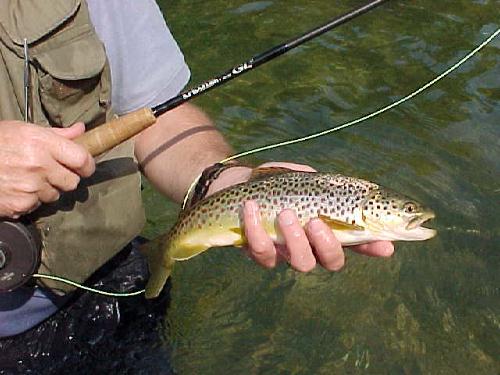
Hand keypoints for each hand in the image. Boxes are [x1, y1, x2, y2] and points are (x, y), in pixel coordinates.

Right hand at [0, 121, 94, 217]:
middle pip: (72, 182)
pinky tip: (17, 188)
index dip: (87, 165)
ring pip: (55, 195)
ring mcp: (30, 187)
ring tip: (28, 178)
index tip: (84, 166)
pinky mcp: (20, 205)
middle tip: (51, 172)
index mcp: (42, 143)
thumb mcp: (23, 130)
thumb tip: (81, 130)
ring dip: (47, 190)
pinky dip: (30, 200)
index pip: (82, 160)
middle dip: (65, 178)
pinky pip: (37, 205)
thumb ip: (56, 134)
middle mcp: (38, 166)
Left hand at [209, 161, 393, 272]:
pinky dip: (255, 229)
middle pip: (331, 261)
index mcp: (327, 227)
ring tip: (285, 214)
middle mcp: (311, 245)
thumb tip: (350, 190)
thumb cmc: (275, 181)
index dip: (374, 246)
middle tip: (316, 222)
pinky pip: (261, 252)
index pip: (358, 240)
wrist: (237, 184)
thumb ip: (324, 184)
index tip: (387, 246)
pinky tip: (250, 207)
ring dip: (295, 239)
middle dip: (328, 244)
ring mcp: (286, 252)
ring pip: (301, 262)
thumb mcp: (302, 177)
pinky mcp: (259, 252)